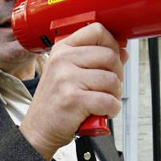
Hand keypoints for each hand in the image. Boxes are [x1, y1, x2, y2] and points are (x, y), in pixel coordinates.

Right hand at [19, 23, 128, 160]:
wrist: (39, 130)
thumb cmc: (55, 102)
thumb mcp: (69, 73)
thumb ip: (95, 60)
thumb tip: (122, 52)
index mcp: (62, 49)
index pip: (97, 31)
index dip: (112, 44)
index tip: (112, 57)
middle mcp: (63, 60)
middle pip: (110, 56)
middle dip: (117, 74)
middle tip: (107, 87)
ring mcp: (66, 79)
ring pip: (112, 80)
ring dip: (114, 95)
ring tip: (101, 100)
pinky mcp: (73, 99)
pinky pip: (109, 101)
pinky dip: (111, 109)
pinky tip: (101, 111)